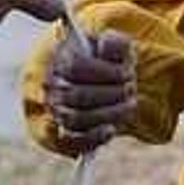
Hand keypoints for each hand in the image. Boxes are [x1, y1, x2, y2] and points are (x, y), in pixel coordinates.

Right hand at [45, 25, 136, 152]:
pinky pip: (72, 142)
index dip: (105, 71)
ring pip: (75, 118)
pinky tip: (110, 130)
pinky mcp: (64, 132)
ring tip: (129, 105)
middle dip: (110, 93)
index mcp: (61, 60)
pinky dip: (92, 138)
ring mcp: (57, 110)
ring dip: (108, 113)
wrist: (102, 81)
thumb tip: (106, 46)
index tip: (127, 72)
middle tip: (130, 89)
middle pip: (76, 94)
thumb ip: (114, 42)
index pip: (75, 67)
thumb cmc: (109, 62)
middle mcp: (53, 86)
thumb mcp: (115, 46)